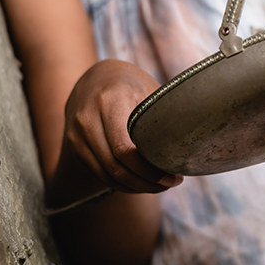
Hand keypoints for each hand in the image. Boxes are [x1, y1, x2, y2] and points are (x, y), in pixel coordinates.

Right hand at [62, 59, 181, 193]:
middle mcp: (87, 119)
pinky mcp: (74, 147)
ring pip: (106, 175)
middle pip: (115, 167)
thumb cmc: (129, 83)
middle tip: (170, 184)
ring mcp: (76, 135)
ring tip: (160, 186)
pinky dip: (121, 183)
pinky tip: (141, 182)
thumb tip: (190, 145)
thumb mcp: (148, 89)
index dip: (150, 170)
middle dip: (146, 182)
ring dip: (135, 187)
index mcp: (109, 101)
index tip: (174, 176)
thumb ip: (162, 114)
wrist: (93, 77)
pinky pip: (98, 173)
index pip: (125, 149)